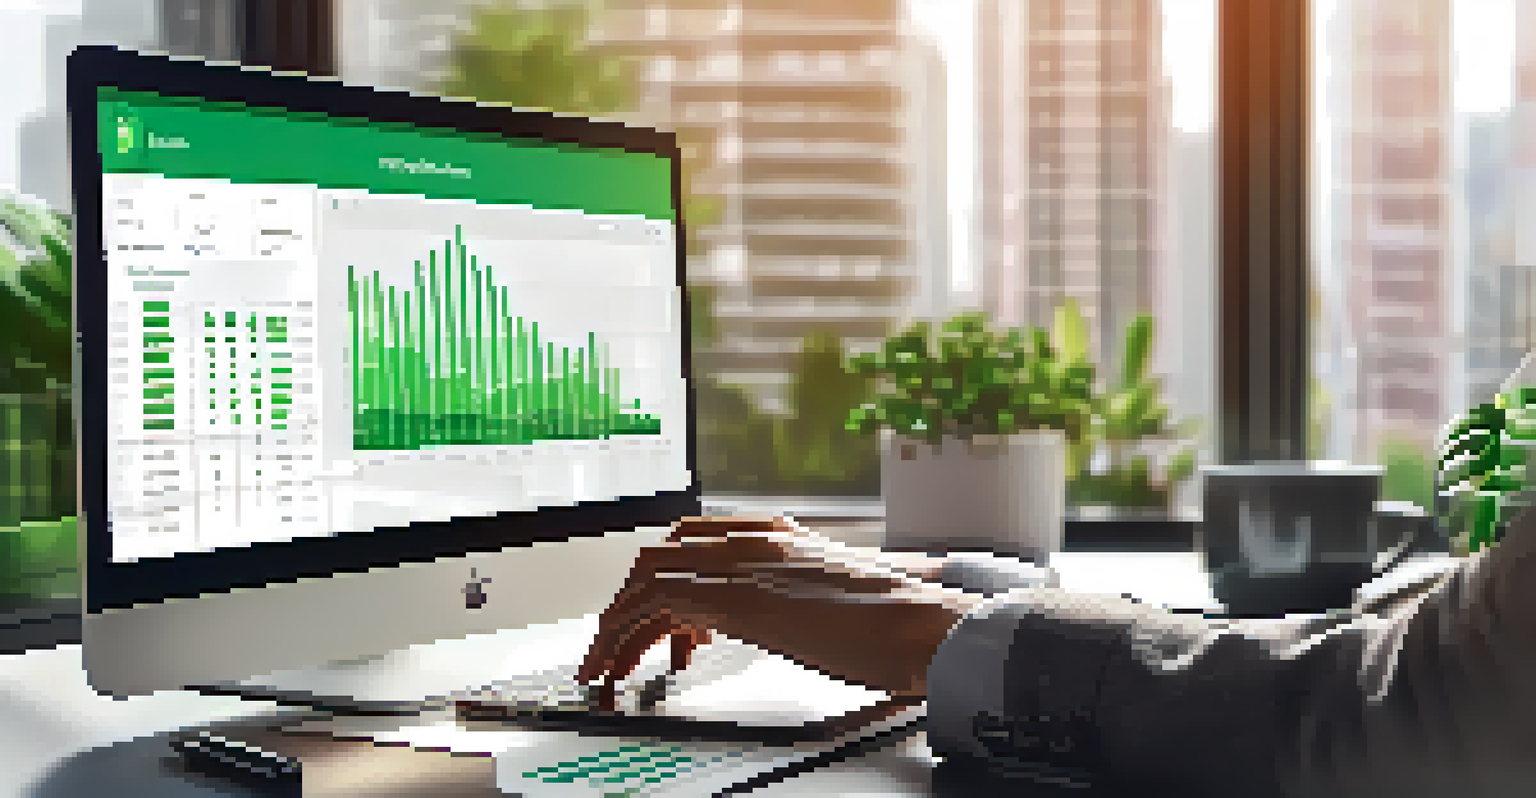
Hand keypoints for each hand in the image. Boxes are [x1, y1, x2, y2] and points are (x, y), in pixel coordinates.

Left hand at [576, 516, 982, 709]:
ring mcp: (745, 566)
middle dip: (625, 602)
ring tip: (602, 667)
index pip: (691, 538)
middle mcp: (754, 540)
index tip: (652, 622)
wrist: (926, 625)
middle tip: (613, 645)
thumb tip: (767, 621)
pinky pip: (659, 605)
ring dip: (616, 625)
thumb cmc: (896, 621)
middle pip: (659, 554)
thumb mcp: (829, 597)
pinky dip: (627, 635)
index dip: (659, 578)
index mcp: (776, 534)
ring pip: (648, 577)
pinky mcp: (742, 602)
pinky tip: (623, 666)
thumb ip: (790, 597)